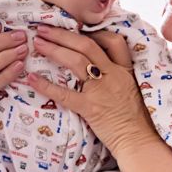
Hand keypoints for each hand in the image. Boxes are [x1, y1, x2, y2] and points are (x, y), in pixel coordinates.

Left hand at [24, 25, 154, 156]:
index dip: (93, 32)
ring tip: (37, 43)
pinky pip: (65, 94)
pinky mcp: (90, 108)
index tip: (77, 30)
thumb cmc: (137, 120)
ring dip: (54, 49)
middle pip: (87, 45)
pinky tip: (32, 79)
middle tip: (44, 29)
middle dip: (63, 35)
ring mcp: (101, 90)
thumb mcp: (133, 89)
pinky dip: (46, 85)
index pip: (113, 41)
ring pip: (76, 61)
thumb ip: (118, 76)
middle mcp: (113, 75)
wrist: (139, 141)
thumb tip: (98, 66)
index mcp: (125, 70)